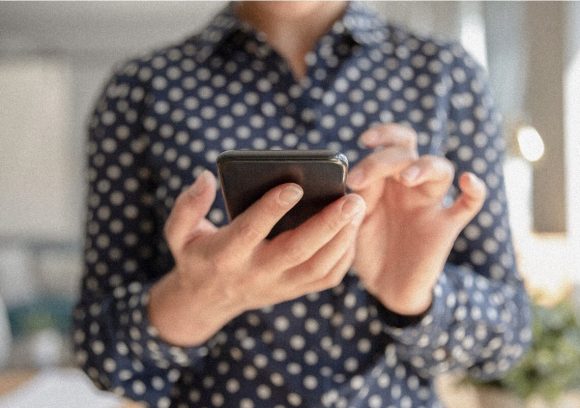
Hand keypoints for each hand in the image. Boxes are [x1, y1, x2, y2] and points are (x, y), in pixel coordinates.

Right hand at [149, 170, 365, 345]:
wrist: (207, 301)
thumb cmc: (196, 255)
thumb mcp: (178, 232)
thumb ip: (187, 205)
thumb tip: (205, 178)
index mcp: (225, 254)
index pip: (251, 230)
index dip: (271, 208)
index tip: (295, 185)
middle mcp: (255, 272)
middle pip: (296, 251)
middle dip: (326, 224)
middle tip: (351, 199)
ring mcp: (278, 286)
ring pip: (318, 267)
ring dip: (342, 239)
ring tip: (358, 208)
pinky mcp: (293, 291)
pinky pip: (326, 279)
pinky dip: (344, 257)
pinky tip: (352, 229)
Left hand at [347, 124, 486, 315]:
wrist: (386, 287)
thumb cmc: (369, 249)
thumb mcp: (355, 222)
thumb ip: (358, 199)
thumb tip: (352, 176)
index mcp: (386, 180)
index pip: (390, 146)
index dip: (380, 137)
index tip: (364, 140)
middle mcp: (409, 186)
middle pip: (410, 151)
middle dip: (385, 157)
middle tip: (360, 178)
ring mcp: (430, 204)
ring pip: (441, 169)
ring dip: (424, 166)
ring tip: (406, 178)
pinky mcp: (446, 225)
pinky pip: (470, 204)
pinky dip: (475, 190)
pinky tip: (469, 180)